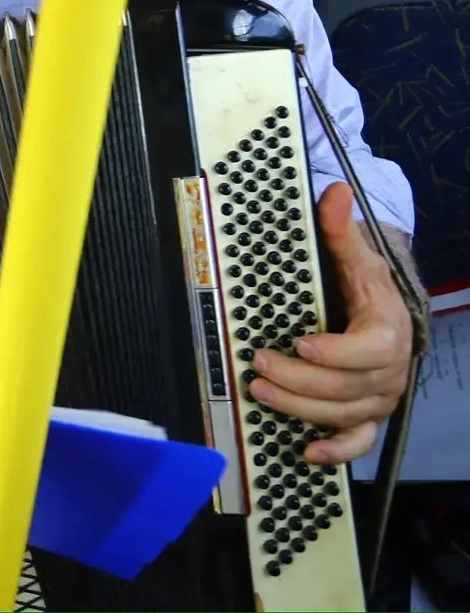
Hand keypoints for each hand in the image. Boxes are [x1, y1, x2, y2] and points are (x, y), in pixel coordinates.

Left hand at [249, 182, 413, 463]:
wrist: (387, 318)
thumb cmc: (366, 292)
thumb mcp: (357, 259)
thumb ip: (341, 232)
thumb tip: (333, 192)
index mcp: (387, 331)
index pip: (370, 350)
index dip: (336, 353)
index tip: (300, 345)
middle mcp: (387, 372)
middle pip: (346, 387)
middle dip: (298, 380)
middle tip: (256, 365)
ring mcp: (378, 399)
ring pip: (344, 415)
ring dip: (300, 408)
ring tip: (259, 392)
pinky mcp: (369, 418)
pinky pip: (359, 443)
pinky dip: (336, 451)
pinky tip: (306, 451)